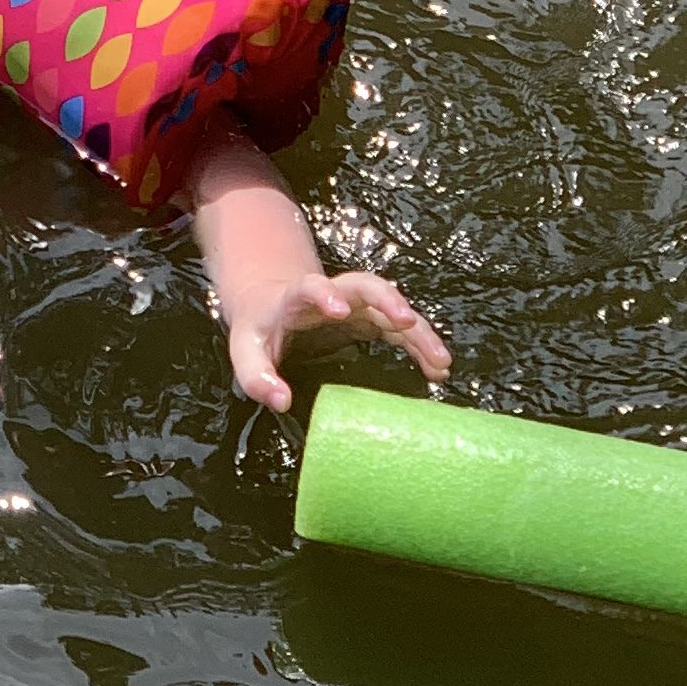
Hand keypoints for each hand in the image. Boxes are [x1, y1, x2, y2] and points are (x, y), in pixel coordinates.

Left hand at [225, 267, 450, 415]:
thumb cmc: (260, 329)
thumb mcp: (246, 351)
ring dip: (417, 329)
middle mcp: (334, 293)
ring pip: (392, 306)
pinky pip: (400, 327)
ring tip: (441, 361)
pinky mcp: (370, 319)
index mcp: (297, 296)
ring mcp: (356, 304)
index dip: (324, 294)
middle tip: (408, 322)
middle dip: (388, 300)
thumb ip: (256, 376)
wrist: (272, 304)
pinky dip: (420, 343)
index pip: (311, 286)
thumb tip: (280, 400)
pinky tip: (438, 368)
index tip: (338, 309)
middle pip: (366, 285)